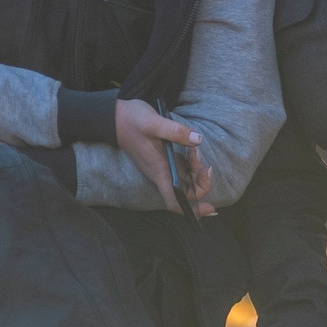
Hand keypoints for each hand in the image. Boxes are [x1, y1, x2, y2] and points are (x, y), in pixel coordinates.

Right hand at [117, 100, 215, 214]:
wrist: (115, 117)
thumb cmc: (131, 120)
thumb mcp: (153, 122)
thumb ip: (176, 131)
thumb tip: (198, 139)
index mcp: (159, 171)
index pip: (175, 201)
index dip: (193, 210)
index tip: (210, 208)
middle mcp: (162, 174)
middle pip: (186, 193)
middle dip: (202, 184)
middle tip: (206, 166)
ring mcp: (164, 168)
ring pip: (186, 181)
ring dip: (198, 171)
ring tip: (196, 150)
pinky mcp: (164, 160)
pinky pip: (183, 170)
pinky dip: (193, 164)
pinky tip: (194, 148)